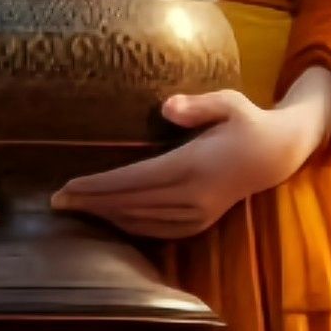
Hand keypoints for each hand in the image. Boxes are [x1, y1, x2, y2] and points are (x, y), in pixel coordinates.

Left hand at [54, 82, 329, 237]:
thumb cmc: (246, 121)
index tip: (69, 185)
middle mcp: (195, 195)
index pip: (136, 179)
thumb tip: (166, 107)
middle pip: (132, 202)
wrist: (275, 155)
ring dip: (105, 214)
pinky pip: (156, 229)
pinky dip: (128, 224)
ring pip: (141, 219)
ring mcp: (198, 213)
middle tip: (55, 200)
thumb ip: (199, 105)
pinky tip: (108, 216)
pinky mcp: (200, 222)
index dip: (100, 185)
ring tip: (74, 207)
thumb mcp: (230, 102)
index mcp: (196, 165)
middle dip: (92, 202)